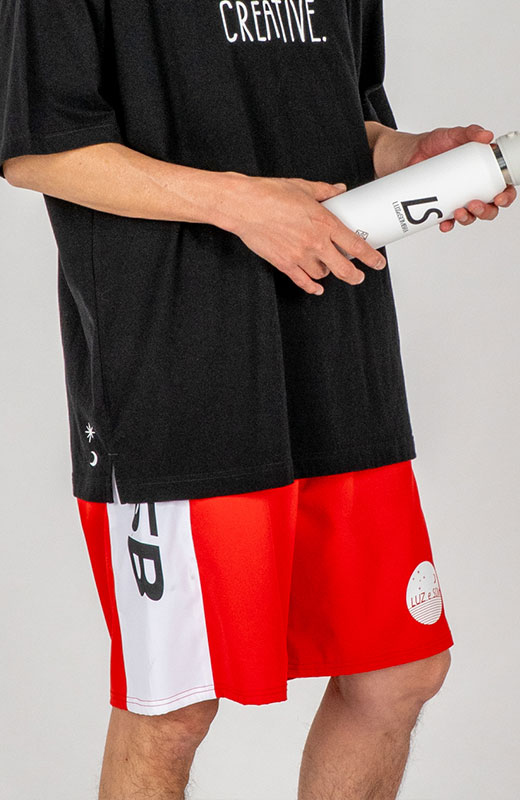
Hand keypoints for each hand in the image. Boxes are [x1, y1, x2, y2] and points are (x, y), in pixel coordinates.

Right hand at [225, 174, 386, 295]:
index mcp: (323, 222)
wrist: (243, 206)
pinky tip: (316, 287)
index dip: (370, 257)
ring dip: (329, 273)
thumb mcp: (303, 188)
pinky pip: (302, 281)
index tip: (377, 262)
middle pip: (343, 269)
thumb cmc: (269, 194)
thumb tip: (338, 190)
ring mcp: (299, 256)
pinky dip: (311, 286)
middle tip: (359, 276)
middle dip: (355, 276)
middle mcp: (314, 242)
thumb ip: (325, 191)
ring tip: (331, 269)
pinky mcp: (284, 263)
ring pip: (323, 274)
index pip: (355, 245)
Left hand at [403, 124, 516, 232]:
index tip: (499, 197)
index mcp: (484, 173)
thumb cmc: (437, 144)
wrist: (411, 153)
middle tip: (474, 205)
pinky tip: (444, 223)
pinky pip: (448, 221)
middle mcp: (474, 189)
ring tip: (459, 212)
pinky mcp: (442, 206)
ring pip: (470, 217)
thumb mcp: (455, 134)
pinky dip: (448, 224)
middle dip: (486, 211)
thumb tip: (486, 136)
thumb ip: (471, 132)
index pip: (502, 188)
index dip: (505, 196)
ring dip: (468, 218)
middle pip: (489, 208)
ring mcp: (458, 199)